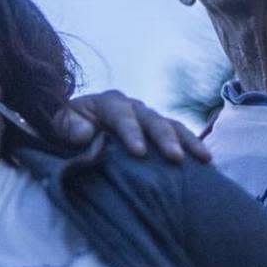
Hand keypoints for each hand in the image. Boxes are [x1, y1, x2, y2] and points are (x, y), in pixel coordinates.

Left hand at [53, 90, 210, 162]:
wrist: (73, 127)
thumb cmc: (66, 127)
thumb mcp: (60, 123)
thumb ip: (69, 126)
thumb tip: (86, 133)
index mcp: (109, 103)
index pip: (122, 116)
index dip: (131, 132)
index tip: (139, 152)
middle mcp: (132, 107)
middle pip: (152, 120)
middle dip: (165, 138)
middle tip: (175, 158)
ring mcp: (148, 119)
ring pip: (172, 126)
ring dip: (187, 141)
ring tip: (204, 158)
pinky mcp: (157, 133)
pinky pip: (178, 137)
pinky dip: (192, 147)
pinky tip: (207, 164)